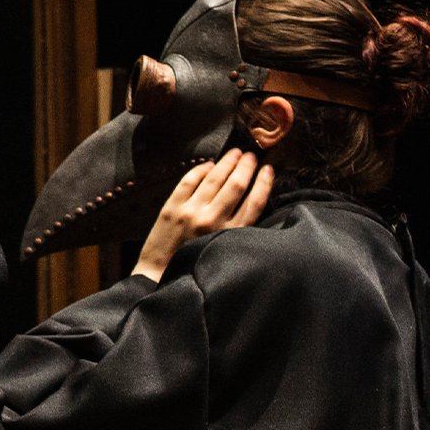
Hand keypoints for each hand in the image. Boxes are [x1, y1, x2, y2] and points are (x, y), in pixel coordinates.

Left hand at [132, 149, 273, 280]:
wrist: (160, 276)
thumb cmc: (196, 266)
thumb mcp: (225, 251)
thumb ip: (238, 229)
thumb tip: (249, 200)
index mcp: (231, 235)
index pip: (255, 202)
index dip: (264, 183)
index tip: (268, 169)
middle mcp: (213, 221)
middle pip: (236, 186)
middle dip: (246, 167)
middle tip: (251, 155)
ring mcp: (191, 212)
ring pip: (214, 179)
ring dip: (227, 163)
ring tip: (235, 153)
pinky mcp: (172, 207)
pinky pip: (189, 181)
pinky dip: (201, 170)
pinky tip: (210, 164)